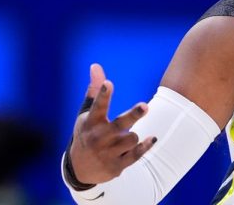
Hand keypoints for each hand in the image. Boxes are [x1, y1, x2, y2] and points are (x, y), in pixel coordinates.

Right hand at [68, 64, 156, 184]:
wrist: (80, 169)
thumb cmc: (87, 133)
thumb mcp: (87, 113)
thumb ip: (95, 90)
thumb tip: (95, 65)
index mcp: (90, 123)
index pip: (98, 106)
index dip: (103, 94)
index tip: (109, 83)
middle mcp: (98, 138)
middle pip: (120, 124)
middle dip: (133, 115)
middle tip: (145, 105)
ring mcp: (107, 153)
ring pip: (132, 138)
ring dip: (134, 136)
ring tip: (126, 137)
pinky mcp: (117, 166)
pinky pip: (136, 155)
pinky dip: (145, 146)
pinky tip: (153, 139)